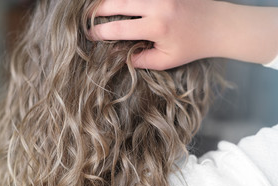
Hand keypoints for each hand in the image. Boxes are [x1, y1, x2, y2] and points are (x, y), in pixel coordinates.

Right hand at [90, 0, 218, 69]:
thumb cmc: (193, 46)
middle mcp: (158, 6)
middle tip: (86, 16)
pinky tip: (118, 2)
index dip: (101, 32)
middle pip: (119, 3)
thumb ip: (142, 60)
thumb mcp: (167, 61)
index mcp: (157, 27)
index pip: (120, 28)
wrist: (220, 26)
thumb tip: (121, 55)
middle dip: (98, 9)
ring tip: (97, 6)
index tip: (89, 35)